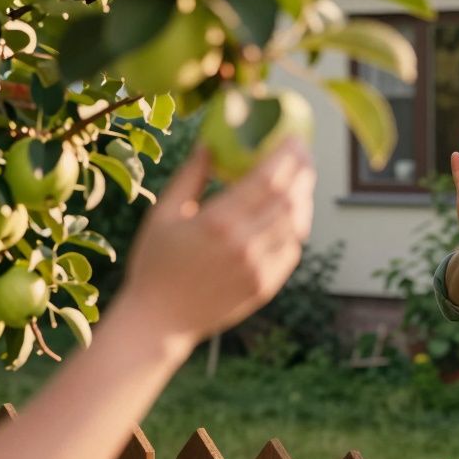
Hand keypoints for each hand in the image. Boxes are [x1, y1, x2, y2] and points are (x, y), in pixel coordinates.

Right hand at [120, 139, 315, 343]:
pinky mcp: (266, 286)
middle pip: (291, 199)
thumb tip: (210, 142)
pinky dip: (296, 229)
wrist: (159, 321)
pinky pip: (292, 250)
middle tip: (303, 154)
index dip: (287, 155)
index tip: (294, 137)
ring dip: (303, 199)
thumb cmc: (155, 262)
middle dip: (302, 171)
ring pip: (297, 225)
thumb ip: (191, 176)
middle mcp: (244, 244)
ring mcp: (259, 268)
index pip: (268, 178)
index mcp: (218, 221)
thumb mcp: (164, 214)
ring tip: (299, 181)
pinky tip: (290, 215)